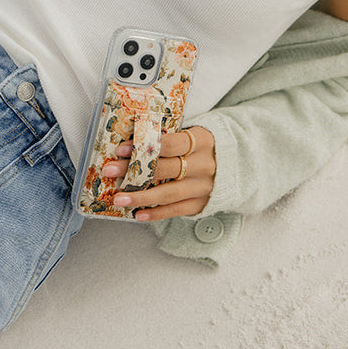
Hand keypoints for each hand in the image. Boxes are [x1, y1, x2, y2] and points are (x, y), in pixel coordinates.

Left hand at [100, 125, 215, 221]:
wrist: (237, 163)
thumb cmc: (202, 146)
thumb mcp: (192, 134)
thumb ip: (169, 138)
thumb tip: (132, 144)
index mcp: (203, 140)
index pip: (170, 143)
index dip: (144, 146)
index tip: (121, 149)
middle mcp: (205, 164)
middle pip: (165, 169)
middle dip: (134, 170)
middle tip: (110, 171)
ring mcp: (204, 186)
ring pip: (168, 193)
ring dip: (141, 197)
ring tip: (119, 199)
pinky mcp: (202, 203)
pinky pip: (176, 210)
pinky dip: (156, 213)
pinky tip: (138, 214)